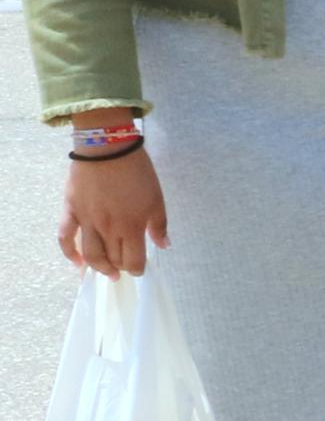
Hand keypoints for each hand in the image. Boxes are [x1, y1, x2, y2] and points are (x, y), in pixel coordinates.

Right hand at [57, 145, 165, 274]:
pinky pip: (65, 236)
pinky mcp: (70, 210)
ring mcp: (86, 221)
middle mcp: (107, 228)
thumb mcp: (156, 199)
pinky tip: (77, 262)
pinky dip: (69, 252)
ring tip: (106, 272)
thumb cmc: (137, 173)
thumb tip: (163, 245)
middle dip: (121, 267)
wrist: (107, 148)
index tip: (139, 269)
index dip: (137, 269)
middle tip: (124, 266)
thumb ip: (159, 225)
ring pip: (90, 254)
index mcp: (131, 227)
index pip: (133, 260)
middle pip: (112, 259)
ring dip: (99, 267)